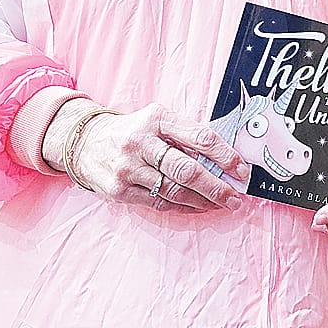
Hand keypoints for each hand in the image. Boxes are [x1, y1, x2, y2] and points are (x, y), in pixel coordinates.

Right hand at [45, 101, 248, 212]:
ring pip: (175, 191)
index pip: (200, 138)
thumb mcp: (158, 120)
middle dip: (217, 186)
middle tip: (235, 197)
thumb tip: (224, 158)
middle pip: (188, 169)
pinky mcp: (120, 190)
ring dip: (203, 201)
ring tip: (221, 204)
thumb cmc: (133, 131)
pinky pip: (159, 203)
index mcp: (157, 119)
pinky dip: (183, 207)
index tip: (241, 169)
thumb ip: (186, 134)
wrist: (86, 143)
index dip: (225, 156)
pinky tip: (198, 207)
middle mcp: (141, 143)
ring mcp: (128, 168)